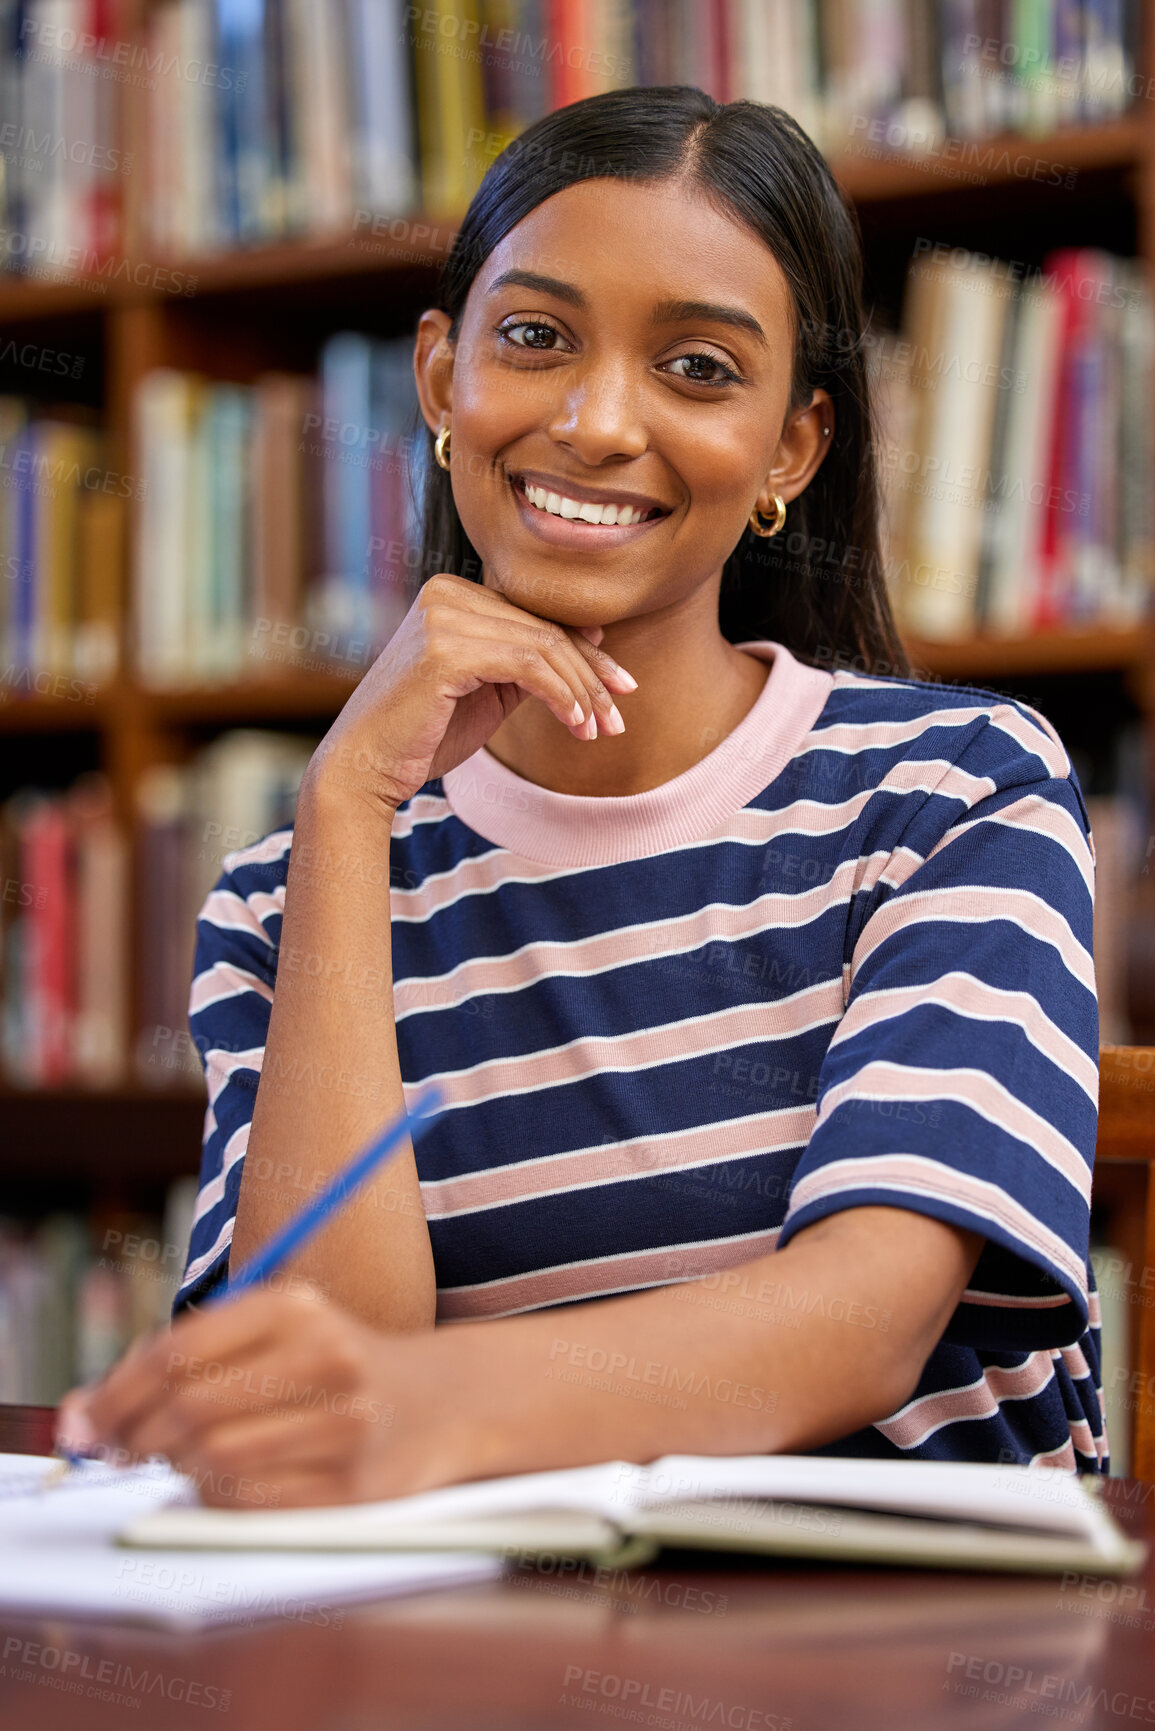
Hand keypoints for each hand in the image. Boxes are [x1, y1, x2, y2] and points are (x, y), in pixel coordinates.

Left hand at [54, 1291, 472, 1507]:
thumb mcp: (272, 1330)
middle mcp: (326, 1357)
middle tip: (118, 1450)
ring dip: (176, 1468)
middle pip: (189, 1409)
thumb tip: (87, 1409)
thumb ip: (186, 1354)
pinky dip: (215, 1497)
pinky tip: (221, 1479)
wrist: (436, 1402)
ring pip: (214, 1460)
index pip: (177, 1352)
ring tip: (178, 1458)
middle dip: (135, 1437)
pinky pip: (249, 1503)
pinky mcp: (353, 1487)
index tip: (85, 1421)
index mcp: (296, 1306)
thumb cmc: (326, 1365)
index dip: (116, 1393)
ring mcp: (345, 1425)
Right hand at [305, 572, 638, 814]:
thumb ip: (531, 663)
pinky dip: (560, 696)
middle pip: (544, 631)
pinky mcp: (445, 648)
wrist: (365, 769)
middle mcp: (445, 593)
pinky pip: (526, 665)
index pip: (536, 620)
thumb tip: (594, 636)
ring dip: (581, 693)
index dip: (587, 655)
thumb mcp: (489, 692)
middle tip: (619, 720)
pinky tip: (576, 725)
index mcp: (453, 594)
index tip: (623, 689)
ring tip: (599, 731)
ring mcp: (442, 615)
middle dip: (591, 677)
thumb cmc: (424, 736)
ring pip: (542, 647)